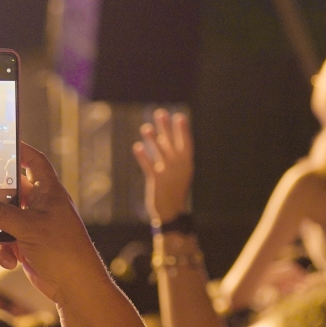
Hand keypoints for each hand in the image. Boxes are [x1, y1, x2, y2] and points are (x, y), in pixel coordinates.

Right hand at [0, 143, 108, 306]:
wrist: (75, 286)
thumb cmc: (62, 250)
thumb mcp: (29, 227)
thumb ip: (2, 214)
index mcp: (49, 193)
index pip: (36, 162)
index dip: (22, 150)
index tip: (3, 144)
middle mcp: (42, 206)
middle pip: (14, 190)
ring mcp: (34, 226)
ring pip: (5, 218)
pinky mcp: (28, 245)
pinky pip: (7, 241)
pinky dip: (5, 251)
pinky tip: (10, 261)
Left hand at [133, 109, 192, 223]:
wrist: (172, 212)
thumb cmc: (176, 191)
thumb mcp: (182, 173)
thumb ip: (177, 157)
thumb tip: (168, 138)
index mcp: (188, 165)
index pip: (186, 144)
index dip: (183, 130)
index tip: (179, 116)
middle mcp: (179, 167)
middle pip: (171, 143)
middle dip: (166, 128)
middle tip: (160, 113)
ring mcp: (168, 173)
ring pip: (159, 152)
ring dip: (152, 139)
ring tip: (145, 127)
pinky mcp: (156, 181)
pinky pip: (149, 166)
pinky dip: (143, 156)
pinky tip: (137, 146)